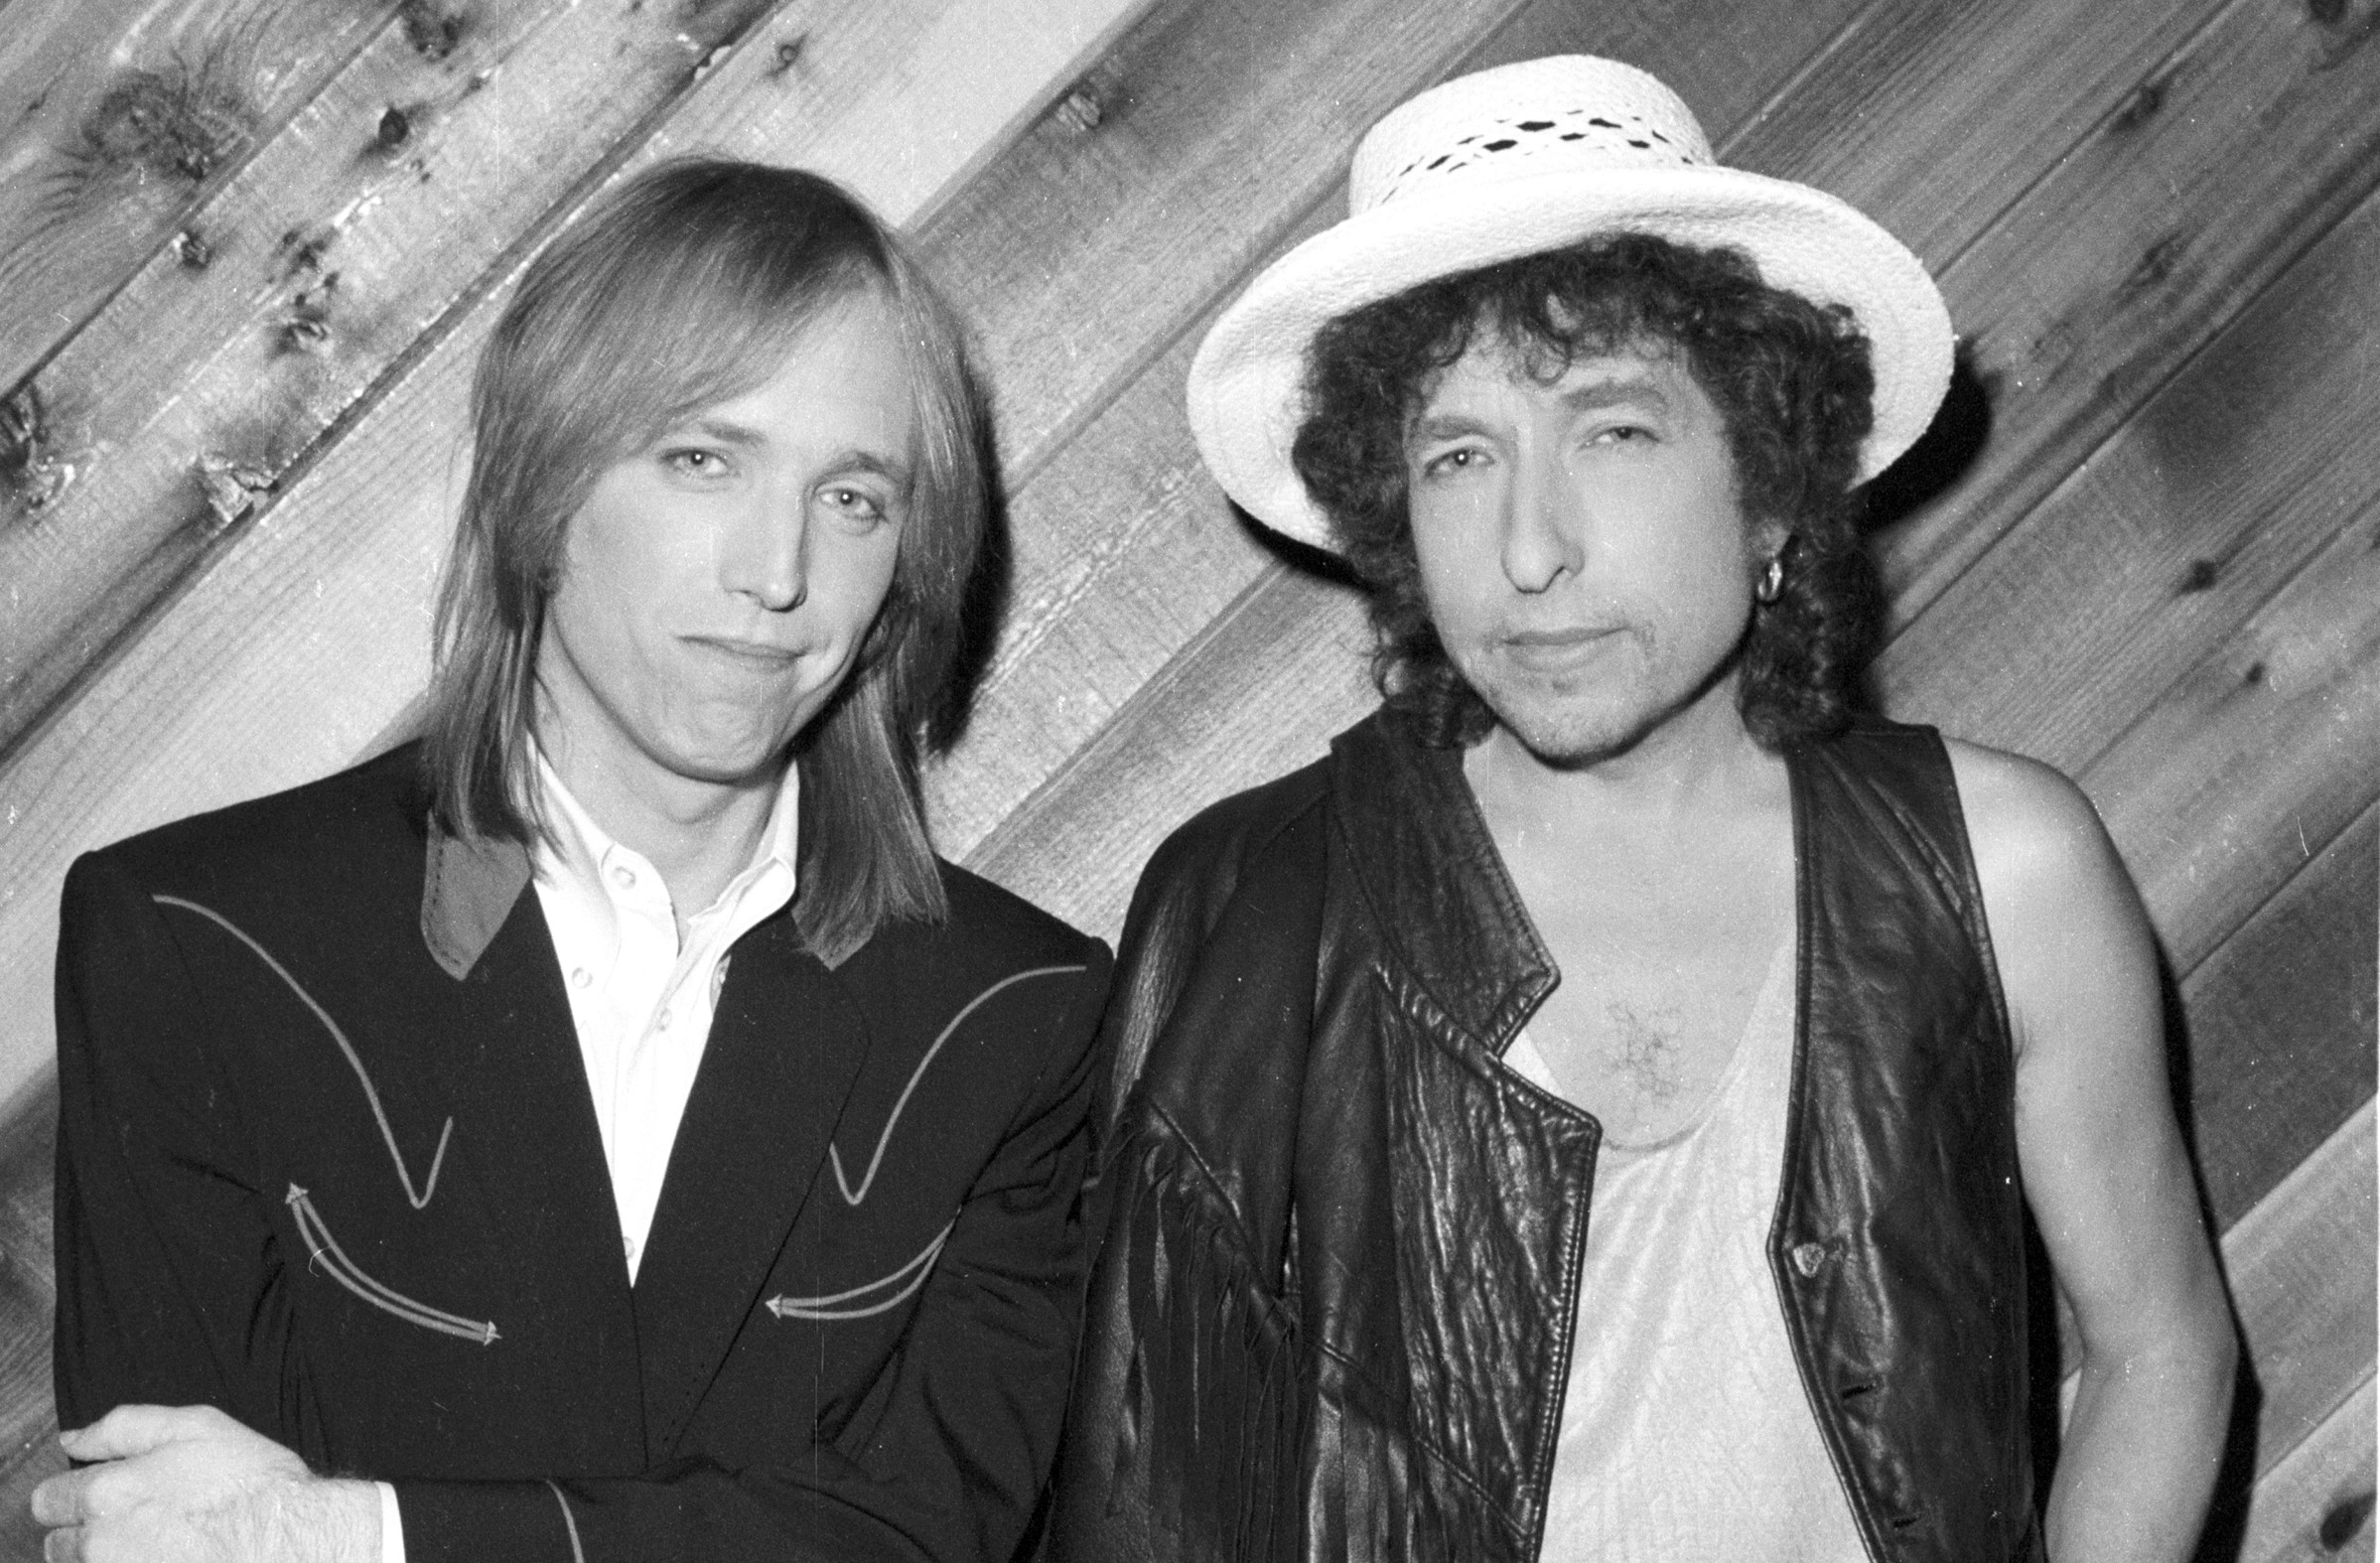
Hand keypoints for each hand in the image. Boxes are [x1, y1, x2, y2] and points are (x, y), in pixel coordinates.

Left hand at [31, 1405, 379, 1562]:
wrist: (287, 1541)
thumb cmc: (249, 1484)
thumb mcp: (195, 1426)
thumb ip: (123, 1426)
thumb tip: (73, 1437)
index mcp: (106, 1493)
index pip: (49, 1499)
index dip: (72, 1491)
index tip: (103, 1491)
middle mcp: (99, 1544)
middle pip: (57, 1544)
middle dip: (84, 1529)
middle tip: (134, 1519)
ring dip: (104, 1555)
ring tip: (154, 1542)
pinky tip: (166, 1555)